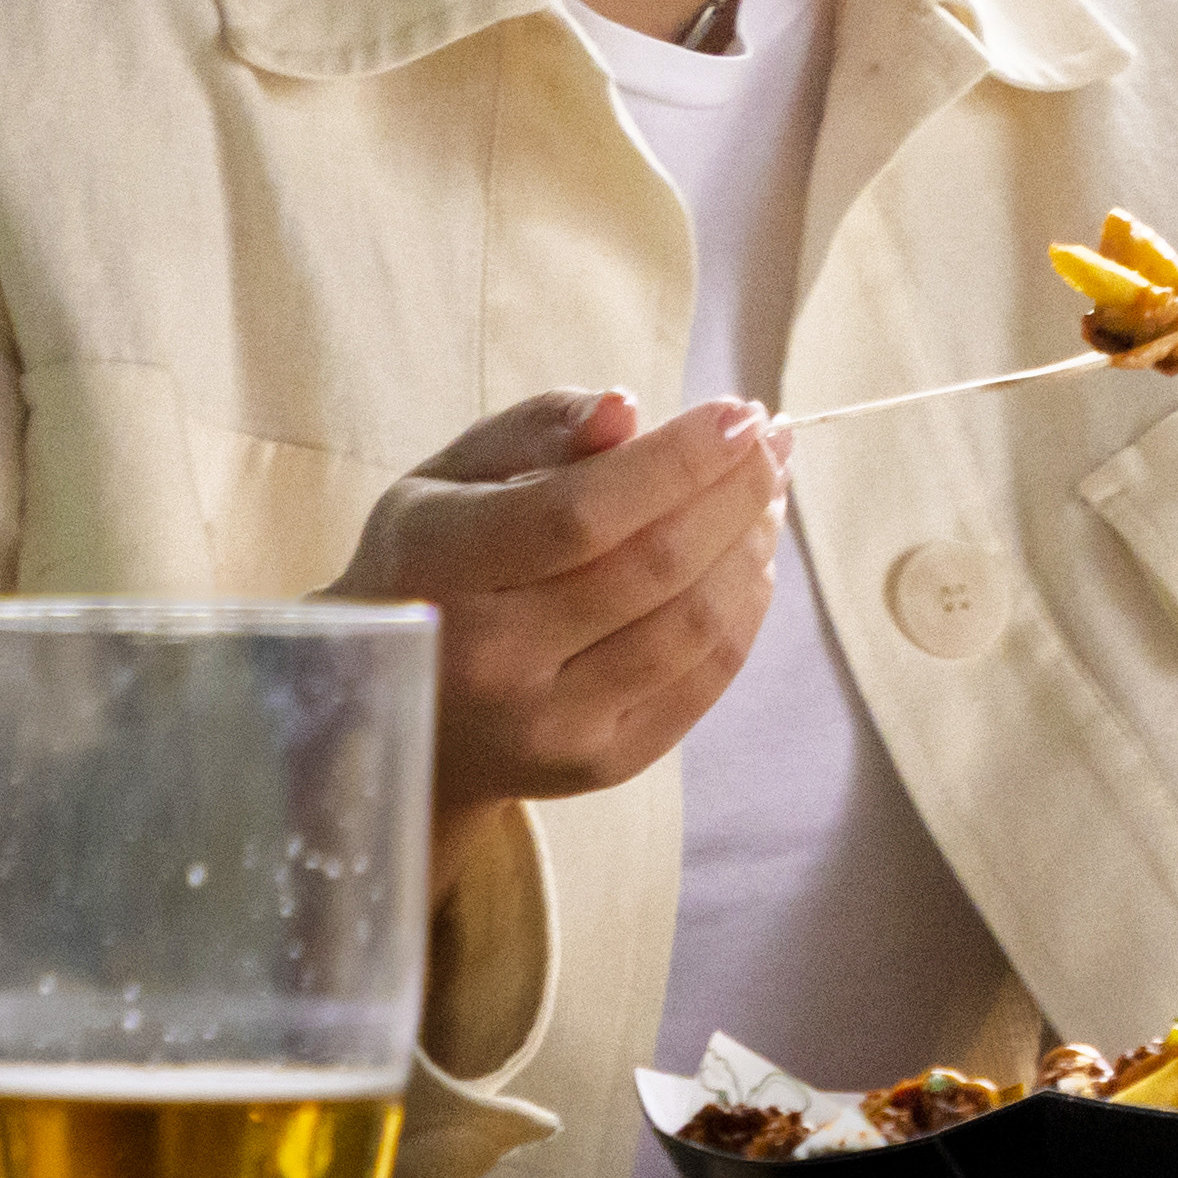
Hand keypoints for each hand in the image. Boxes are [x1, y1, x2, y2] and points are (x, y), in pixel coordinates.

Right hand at [331, 387, 782, 827]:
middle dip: (735, 493)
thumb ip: (537, 430)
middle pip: (653, 567)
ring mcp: (549, 725)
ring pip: (692, 626)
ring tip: (767, 495)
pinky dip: (745, 611)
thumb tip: (626, 410)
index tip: (740, 412)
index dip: (677, 460)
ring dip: (750, 548)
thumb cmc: (434, 565)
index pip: (580, 514)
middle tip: (772, 441)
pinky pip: (703, 682)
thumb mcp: (452, 477)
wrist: (404, 712)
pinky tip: (751, 561)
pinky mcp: (599, 766)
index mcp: (442, 568)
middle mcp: (491, 660)